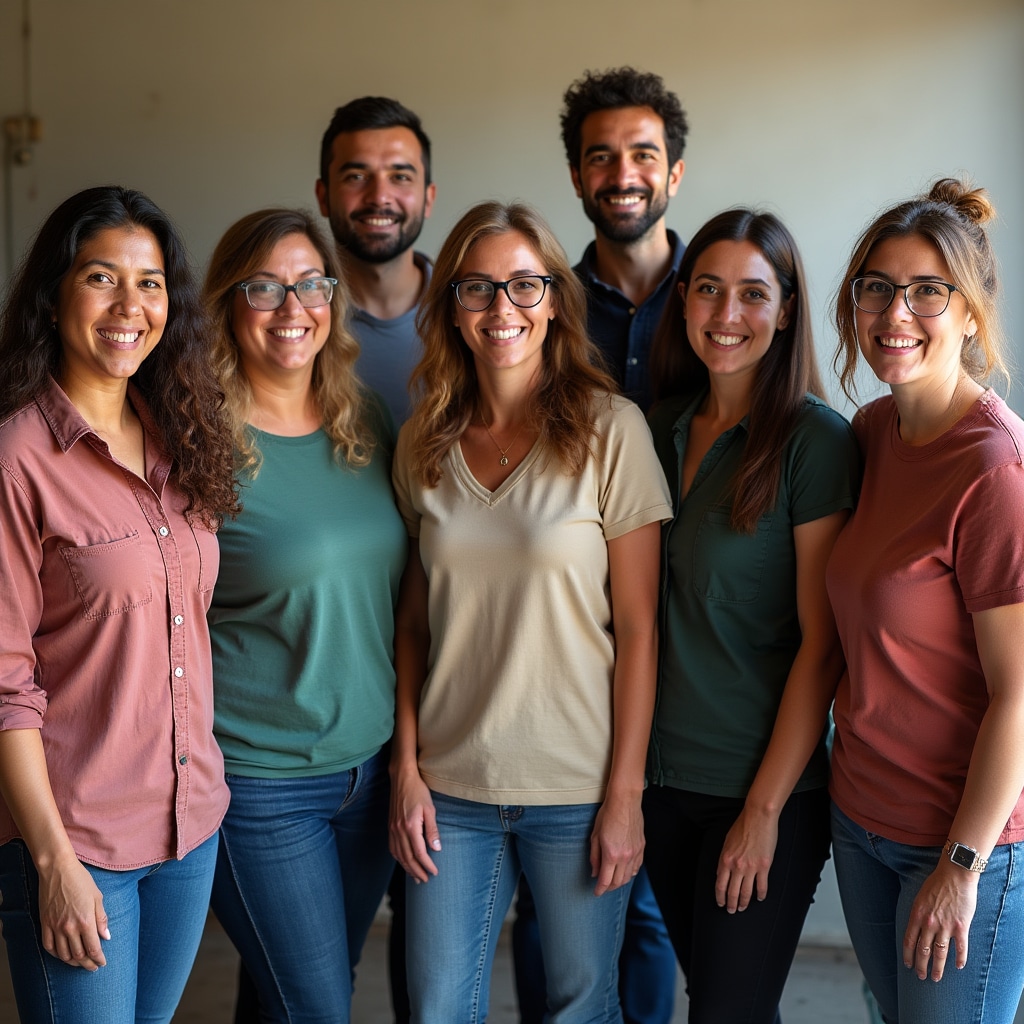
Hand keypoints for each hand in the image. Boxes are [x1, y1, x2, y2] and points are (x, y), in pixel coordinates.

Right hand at [37, 853, 109, 970]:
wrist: (58, 870)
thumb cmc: (81, 881)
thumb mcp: (97, 897)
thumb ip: (101, 919)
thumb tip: (106, 937)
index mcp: (86, 920)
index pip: (93, 948)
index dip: (98, 959)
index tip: (102, 963)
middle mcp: (70, 927)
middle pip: (79, 955)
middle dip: (87, 964)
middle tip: (93, 967)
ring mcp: (55, 927)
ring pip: (63, 954)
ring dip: (72, 962)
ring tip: (79, 963)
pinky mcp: (45, 924)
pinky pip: (49, 946)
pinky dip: (56, 954)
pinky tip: (62, 955)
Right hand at [389, 766, 440, 882]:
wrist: (402, 778)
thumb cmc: (418, 791)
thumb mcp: (430, 809)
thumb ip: (432, 830)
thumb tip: (436, 849)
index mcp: (410, 826)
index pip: (419, 853)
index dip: (427, 865)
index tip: (435, 872)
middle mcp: (399, 830)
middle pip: (408, 858)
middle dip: (417, 871)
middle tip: (426, 880)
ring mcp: (392, 829)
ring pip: (399, 855)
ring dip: (407, 868)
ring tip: (416, 877)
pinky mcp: (390, 826)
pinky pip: (393, 848)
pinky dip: (399, 858)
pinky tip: (404, 862)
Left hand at [590, 792, 643, 895]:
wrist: (625, 801)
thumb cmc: (608, 814)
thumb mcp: (595, 835)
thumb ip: (594, 856)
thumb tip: (594, 872)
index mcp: (611, 854)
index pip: (605, 880)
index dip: (600, 889)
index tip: (596, 893)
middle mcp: (625, 857)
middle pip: (618, 882)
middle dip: (609, 887)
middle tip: (603, 887)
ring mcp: (635, 853)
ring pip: (629, 877)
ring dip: (620, 882)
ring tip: (613, 881)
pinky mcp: (642, 847)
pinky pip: (637, 867)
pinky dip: (630, 873)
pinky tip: (625, 872)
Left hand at [715, 806, 777, 912]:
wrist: (758, 817)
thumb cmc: (742, 826)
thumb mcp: (727, 842)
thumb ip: (725, 858)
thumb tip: (723, 871)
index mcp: (725, 859)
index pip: (720, 884)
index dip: (720, 896)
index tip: (721, 902)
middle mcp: (736, 866)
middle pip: (732, 892)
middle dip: (731, 904)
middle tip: (731, 910)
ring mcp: (751, 868)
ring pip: (746, 892)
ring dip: (744, 903)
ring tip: (743, 908)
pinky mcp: (764, 867)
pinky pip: (761, 886)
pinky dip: (760, 895)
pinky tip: (760, 898)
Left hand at [903, 859, 977, 981]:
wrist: (955, 874)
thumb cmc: (936, 883)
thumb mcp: (919, 897)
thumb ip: (918, 914)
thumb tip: (915, 929)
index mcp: (917, 915)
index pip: (909, 940)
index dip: (908, 955)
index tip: (907, 964)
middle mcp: (929, 923)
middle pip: (923, 950)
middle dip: (921, 966)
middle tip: (921, 977)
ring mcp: (946, 926)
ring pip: (940, 953)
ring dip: (938, 968)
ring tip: (936, 978)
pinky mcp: (961, 926)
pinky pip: (960, 948)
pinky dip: (960, 959)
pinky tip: (959, 967)